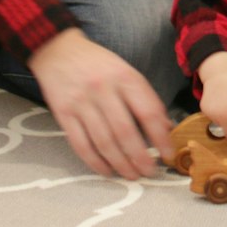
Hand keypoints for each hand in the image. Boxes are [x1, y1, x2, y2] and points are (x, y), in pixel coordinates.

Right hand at [27, 28, 173, 179]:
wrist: (58, 50)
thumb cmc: (98, 64)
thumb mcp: (126, 72)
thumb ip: (144, 98)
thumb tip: (165, 128)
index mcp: (125, 77)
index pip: (148, 112)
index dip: (161, 137)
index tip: (168, 155)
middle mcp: (103, 90)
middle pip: (125, 132)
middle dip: (140, 157)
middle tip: (150, 172)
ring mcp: (81, 103)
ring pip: (104, 142)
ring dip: (120, 164)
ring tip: (132, 175)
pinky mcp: (63, 114)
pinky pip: (81, 144)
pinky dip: (95, 162)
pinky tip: (107, 171)